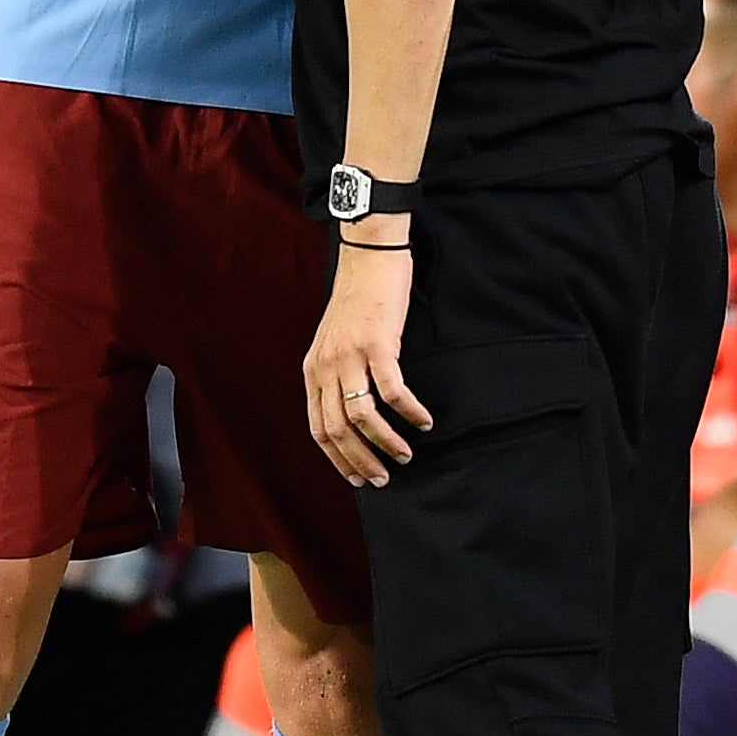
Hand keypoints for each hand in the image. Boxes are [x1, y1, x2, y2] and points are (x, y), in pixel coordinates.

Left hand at [302, 241, 430, 485]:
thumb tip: (351, 414)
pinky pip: (393, 392)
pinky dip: (410, 412)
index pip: (319, 429)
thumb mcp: (333, 342)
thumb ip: (335, 375)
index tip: (359, 479)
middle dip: (363, 461)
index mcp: (312, 370)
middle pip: (339, 430)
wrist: (368, 257)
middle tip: (385, 478)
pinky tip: (424, 421)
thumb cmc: (357, 301)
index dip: (339, 460)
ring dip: (387, 442)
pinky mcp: (378, 344)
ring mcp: (350, 356)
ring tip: (406, 454)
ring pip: (364, 417)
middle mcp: (326, 367)